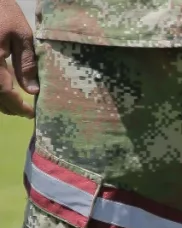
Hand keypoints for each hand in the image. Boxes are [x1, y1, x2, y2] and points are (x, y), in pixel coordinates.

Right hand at [0, 0, 37, 117]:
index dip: (18, 106)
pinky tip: (4, 90)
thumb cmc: (5, 14)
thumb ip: (26, 64)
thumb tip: (33, 91)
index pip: (4, 92)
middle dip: (8, 107)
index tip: (31, 113)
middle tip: (24, 112)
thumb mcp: (22, 37)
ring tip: (15, 104)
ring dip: (0, 101)